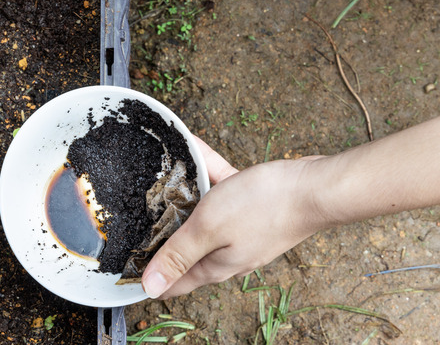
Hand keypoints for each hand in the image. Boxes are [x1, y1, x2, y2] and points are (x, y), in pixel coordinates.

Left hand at [141, 137, 324, 298]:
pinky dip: (208, 173)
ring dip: (183, 196)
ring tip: (161, 177)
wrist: (315, 187)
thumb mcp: (208, 228)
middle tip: (134, 216)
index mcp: (214, 265)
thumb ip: (178, 255)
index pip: (174, 282)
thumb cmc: (263, 207)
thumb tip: (151, 288)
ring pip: (202, 213)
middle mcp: (226, 252)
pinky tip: (195, 151)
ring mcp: (241, 229)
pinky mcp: (252, 207)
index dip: (148, 278)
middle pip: (184, 246)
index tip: (124, 269)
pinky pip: (220, 188)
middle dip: (160, 233)